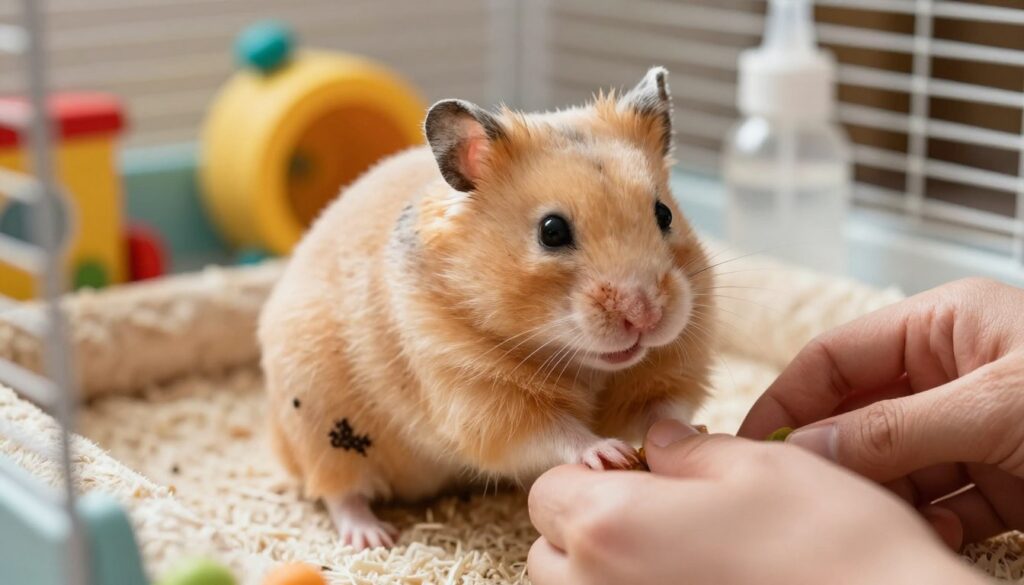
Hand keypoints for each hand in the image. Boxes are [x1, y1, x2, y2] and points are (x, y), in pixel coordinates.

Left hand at [528, 420, 982, 584]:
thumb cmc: (829, 543)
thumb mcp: (756, 465)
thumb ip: (685, 451)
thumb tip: (657, 443)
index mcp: (608, 528)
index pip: (548, 492)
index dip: (589, 473)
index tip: (639, 470)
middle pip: (549, 553)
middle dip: (587, 526)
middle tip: (658, 511)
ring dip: (606, 568)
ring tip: (677, 551)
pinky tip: (694, 581)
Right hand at [739, 278, 1023, 549]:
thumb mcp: (994, 408)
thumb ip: (894, 429)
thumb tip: (806, 448)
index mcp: (945, 325)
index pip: (835, 356)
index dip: (788, 400)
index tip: (751, 445)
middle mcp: (955, 372)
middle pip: (859, 416)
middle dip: (835, 459)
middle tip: (808, 495)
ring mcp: (977, 426)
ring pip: (897, 466)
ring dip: (887, 498)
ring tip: (880, 520)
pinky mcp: (1006, 478)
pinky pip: (945, 503)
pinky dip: (936, 523)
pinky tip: (943, 530)